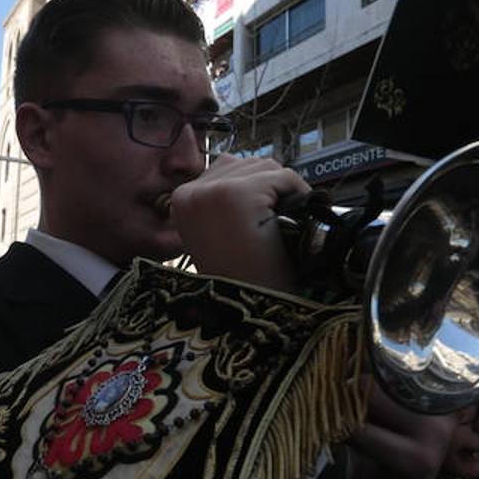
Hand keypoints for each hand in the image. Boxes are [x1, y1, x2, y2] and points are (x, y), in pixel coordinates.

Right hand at [168, 155, 309, 291]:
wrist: (246, 315)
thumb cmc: (239, 278)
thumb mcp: (218, 234)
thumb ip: (221, 201)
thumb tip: (252, 172)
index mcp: (180, 200)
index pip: (226, 170)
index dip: (254, 189)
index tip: (266, 215)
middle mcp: (190, 192)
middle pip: (245, 163)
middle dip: (268, 188)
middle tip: (278, 220)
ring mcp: (213, 191)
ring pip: (265, 167)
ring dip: (282, 191)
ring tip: (284, 221)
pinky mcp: (238, 195)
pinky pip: (283, 177)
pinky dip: (298, 193)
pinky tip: (296, 219)